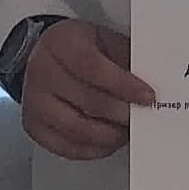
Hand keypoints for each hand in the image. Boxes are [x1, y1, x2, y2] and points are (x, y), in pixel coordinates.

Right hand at [18, 16, 154, 161]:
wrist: (46, 58)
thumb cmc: (81, 49)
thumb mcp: (104, 41)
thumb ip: (126, 59)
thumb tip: (155, 84)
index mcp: (60, 42)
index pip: (92, 67)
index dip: (123, 85)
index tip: (148, 97)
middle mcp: (41, 71)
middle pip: (87, 100)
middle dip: (122, 113)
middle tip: (144, 117)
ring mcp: (33, 101)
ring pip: (77, 129)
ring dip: (109, 135)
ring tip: (127, 130)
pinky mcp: (33, 126)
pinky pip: (66, 147)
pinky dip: (93, 149)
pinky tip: (109, 141)